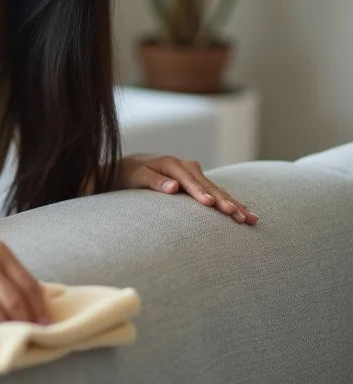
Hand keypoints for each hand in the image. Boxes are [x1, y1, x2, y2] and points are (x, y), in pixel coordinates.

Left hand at [119, 154, 258, 224]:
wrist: (133, 166)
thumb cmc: (132, 173)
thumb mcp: (137, 176)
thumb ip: (154, 181)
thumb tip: (173, 187)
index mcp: (172, 164)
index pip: (189, 180)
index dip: (200, 192)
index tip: (210, 204)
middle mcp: (188, 167)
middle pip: (209, 186)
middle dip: (225, 201)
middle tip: (238, 215)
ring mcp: (196, 174)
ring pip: (218, 190)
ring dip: (234, 204)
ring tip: (250, 219)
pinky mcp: (199, 182)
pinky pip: (218, 193)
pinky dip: (232, 203)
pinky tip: (246, 214)